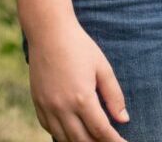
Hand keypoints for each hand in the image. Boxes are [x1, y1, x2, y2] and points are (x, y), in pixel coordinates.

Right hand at [25, 20, 129, 141]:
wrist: (48, 31)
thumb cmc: (79, 46)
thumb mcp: (103, 68)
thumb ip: (114, 96)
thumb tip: (123, 119)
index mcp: (82, 98)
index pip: (101, 131)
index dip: (114, 140)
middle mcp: (62, 107)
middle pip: (82, 140)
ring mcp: (47, 106)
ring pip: (64, 139)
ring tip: (93, 140)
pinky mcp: (37, 103)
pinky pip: (49, 128)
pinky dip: (62, 135)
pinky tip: (72, 132)